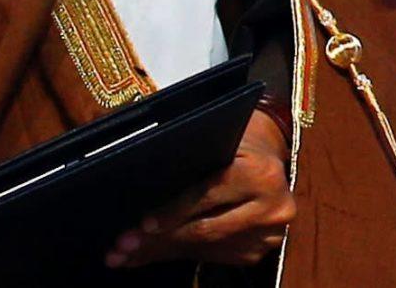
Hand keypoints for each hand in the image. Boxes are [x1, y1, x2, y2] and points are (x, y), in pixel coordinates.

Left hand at [105, 107, 293, 269]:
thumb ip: (188, 160)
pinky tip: (152, 253)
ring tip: (127, 254)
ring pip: (204, 248)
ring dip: (162, 251)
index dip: (173, 211)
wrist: (269, 154)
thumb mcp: (217, 139)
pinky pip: (210, 256)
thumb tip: (138, 189)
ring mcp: (267, 234)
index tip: (142, 223)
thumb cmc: (235, 139)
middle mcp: (272, 207)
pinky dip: (179, 255)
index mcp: (261, 173)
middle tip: (122, 246)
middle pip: (205, 229)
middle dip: (158, 239)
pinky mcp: (257, 250)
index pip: (208, 195)